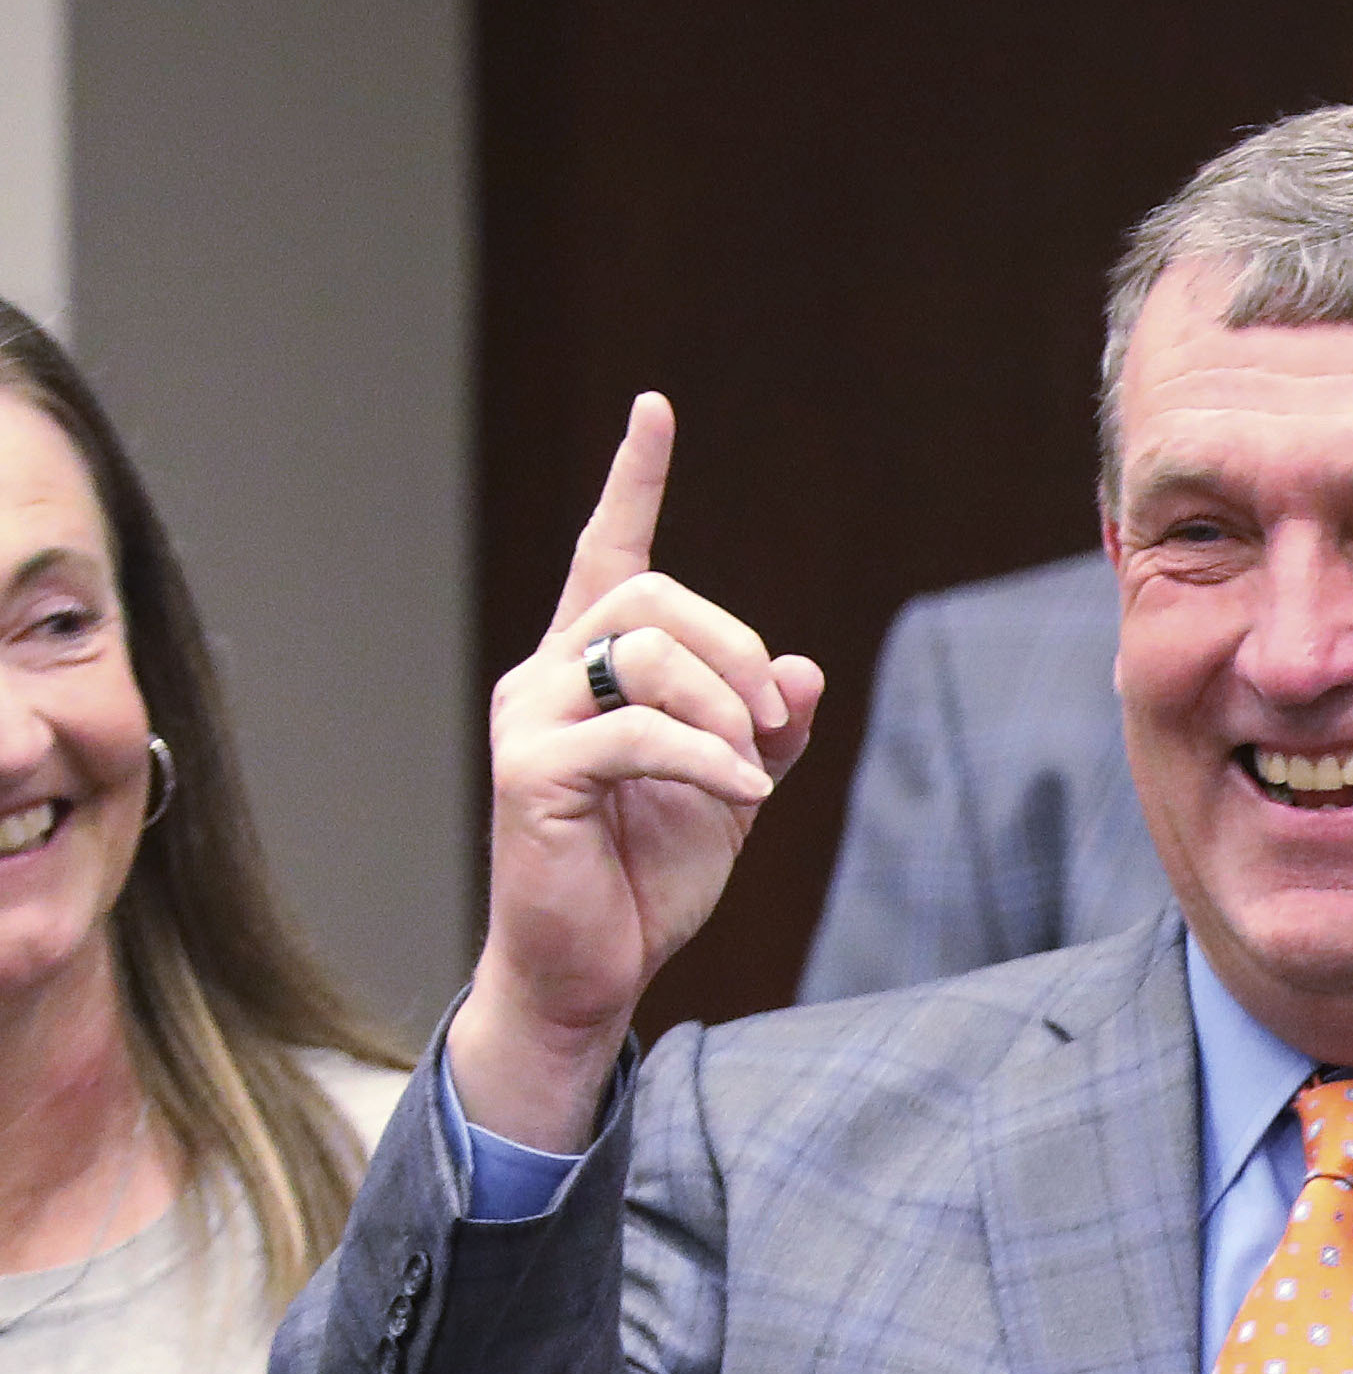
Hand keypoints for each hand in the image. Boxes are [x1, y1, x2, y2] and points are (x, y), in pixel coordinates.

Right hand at [448, 395, 831, 1153]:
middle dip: (736, 649)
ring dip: (725, 707)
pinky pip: (640, 732)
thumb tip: (804, 667)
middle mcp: (545, 675)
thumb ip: (768, 724)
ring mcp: (527, 717)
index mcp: (591, 669)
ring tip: (749, 766)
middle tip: (772, 717)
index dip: (634, 482)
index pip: (609, 553)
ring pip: (645, 656)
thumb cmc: (649, 872)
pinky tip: (743, 792)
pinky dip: (710, 760)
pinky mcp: (529, 769)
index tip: (655, 409)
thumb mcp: (734, 785)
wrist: (591, 964)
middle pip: (654, 603)